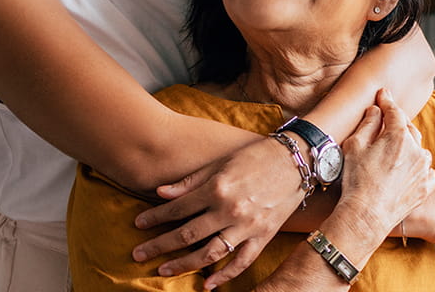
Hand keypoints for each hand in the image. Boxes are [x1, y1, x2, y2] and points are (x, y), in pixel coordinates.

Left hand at [130, 135, 307, 282]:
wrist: (296, 160)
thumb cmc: (256, 157)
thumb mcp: (220, 163)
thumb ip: (190, 182)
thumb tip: (160, 193)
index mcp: (217, 188)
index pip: (177, 209)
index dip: (155, 218)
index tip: (138, 225)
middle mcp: (230, 210)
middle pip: (187, 234)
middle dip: (159, 246)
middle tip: (138, 255)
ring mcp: (247, 226)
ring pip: (209, 253)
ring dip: (183, 264)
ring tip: (163, 271)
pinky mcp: (263, 236)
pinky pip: (241, 261)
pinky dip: (224, 275)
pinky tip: (207, 284)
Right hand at [336, 91, 434, 234]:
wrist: (367, 216)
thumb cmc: (357, 181)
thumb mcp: (354, 146)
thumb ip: (368, 124)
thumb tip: (376, 111)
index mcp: (399, 136)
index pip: (394, 111)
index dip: (387, 101)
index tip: (383, 94)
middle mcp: (417, 150)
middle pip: (408, 129)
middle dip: (396, 125)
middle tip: (384, 125)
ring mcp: (424, 169)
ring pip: (418, 149)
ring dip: (407, 148)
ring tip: (392, 154)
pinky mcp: (427, 187)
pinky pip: (424, 170)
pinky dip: (416, 167)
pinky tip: (403, 173)